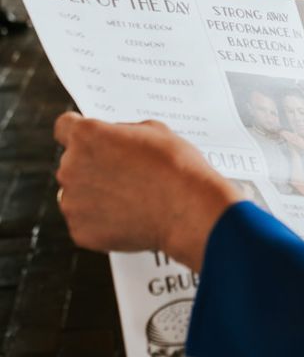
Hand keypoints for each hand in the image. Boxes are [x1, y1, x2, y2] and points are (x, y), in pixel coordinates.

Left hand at [54, 113, 240, 270]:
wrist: (187, 209)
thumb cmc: (175, 166)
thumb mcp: (155, 131)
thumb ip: (123, 133)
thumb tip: (117, 141)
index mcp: (87, 136)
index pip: (64, 126)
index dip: (78, 132)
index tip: (90, 140)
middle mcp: (71, 166)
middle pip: (73, 163)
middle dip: (94, 166)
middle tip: (125, 173)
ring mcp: (72, 201)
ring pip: (78, 194)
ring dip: (96, 194)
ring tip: (131, 197)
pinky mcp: (79, 230)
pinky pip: (86, 221)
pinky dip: (103, 221)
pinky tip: (130, 216)